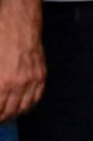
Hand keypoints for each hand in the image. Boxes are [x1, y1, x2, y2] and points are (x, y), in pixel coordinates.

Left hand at [0, 5, 44, 121]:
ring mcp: (31, 80)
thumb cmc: (0, 37)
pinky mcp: (40, 75)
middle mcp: (17, 84)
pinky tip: (21, 106)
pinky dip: (28, 105)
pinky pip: (36, 97)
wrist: (17, 23)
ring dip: (12, 114)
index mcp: (1, 82)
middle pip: (8, 112)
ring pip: (23, 108)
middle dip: (1, 117)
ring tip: (5, 115)